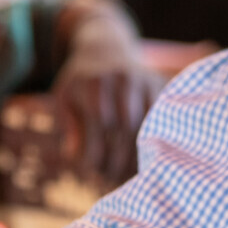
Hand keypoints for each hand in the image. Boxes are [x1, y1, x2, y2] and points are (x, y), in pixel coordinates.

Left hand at [54, 0, 163, 186]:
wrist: (106, 48)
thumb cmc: (81, 82)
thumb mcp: (64, 98)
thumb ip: (68, 126)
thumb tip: (74, 157)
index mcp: (96, 81)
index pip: (100, 124)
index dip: (96, 153)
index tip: (90, 172)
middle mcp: (125, 79)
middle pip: (126, 128)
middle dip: (117, 159)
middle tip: (107, 179)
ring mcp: (147, 81)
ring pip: (148, 126)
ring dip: (138, 157)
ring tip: (125, 175)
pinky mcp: (162, 87)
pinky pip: (162, 121)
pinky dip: (155, 143)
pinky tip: (144, 160)